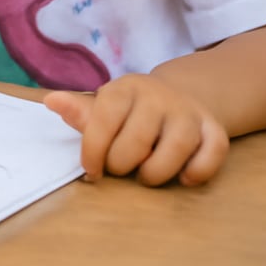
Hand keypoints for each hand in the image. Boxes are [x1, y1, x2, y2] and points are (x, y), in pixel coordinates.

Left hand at [42, 73, 229, 186]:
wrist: (178, 96)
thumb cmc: (130, 111)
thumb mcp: (104, 108)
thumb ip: (80, 112)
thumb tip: (51, 101)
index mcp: (125, 88)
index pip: (103, 120)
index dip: (93, 152)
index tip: (91, 171)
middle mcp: (159, 96)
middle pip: (137, 141)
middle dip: (123, 165)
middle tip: (120, 168)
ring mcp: (189, 111)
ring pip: (177, 147)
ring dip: (157, 173)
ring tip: (146, 176)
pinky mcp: (214, 128)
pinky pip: (213, 153)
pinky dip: (197, 171)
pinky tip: (183, 176)